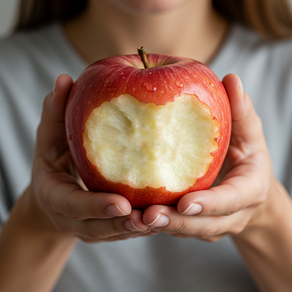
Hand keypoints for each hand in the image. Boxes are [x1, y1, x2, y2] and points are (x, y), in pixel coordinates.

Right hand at [26, 74, 153, 242]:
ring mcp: (94, 227)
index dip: (96, 206)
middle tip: (150, 217)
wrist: (54, 194)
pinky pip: (129, 227)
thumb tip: (64, 79)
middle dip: (125, 224)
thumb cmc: (52, 160)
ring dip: (142, 228)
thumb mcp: (49, 138)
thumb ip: (55, 113)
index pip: (74, 206)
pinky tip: (169, 211)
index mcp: (56, 198)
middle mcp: (74, 219)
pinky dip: (147, 222)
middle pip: (101, 228)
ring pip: (119, 232)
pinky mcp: (110, 227)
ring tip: (166, 216)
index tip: (121, 202)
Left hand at [142, 74, 272, 240]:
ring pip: (185, 230)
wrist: (250, 191)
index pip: (231, 200)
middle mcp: (230, 215)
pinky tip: (132, 213)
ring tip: (133, 218)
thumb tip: (231, 79)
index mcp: (249, 191)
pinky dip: (156, 222)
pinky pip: (175, 226)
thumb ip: (241, 112)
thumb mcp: (250, 134)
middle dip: (176, 221)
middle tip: (148, 215)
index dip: (210, 203)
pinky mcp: (194, 224)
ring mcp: (211, 224)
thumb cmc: (249, 157)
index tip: (185, 200)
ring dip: (161, 226)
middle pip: (202, 224)